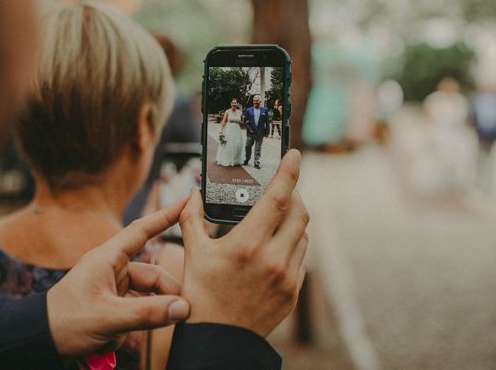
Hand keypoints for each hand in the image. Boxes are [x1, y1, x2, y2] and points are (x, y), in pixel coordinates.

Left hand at [47, 199, 190, 356]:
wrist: (37, 342)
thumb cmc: (63, 323)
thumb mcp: (107, 318)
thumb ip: (147, 313)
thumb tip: (183, 308)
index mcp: (107, 258)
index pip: (142, 230)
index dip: (166, 214)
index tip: (187, 200)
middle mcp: (112, 268)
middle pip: (153, 273)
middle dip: (167, 293)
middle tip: (184, 311)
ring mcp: (112, 286)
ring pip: (147, 294)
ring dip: (151, 312)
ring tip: (153, 329)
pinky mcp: (111, 303)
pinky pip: (136, 309)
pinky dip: (138, 322)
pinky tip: (124, 337)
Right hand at [179, 149, 308, 336]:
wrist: (218, 339)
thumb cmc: (202, 295)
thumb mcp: (193, 253)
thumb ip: (192, 218)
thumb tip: (193, 193)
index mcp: (248, 244)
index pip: (278, 197)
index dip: (289, 172)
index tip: (294, 155)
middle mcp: (273, 258)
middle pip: (299, 212)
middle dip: (293, 195)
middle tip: (282, 190)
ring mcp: (287, 276)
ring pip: (303, 234)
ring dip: (293, 221)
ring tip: (275, 219)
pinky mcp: (294, 291)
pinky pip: (301, 257)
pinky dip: (292, 244)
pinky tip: (275, 247)